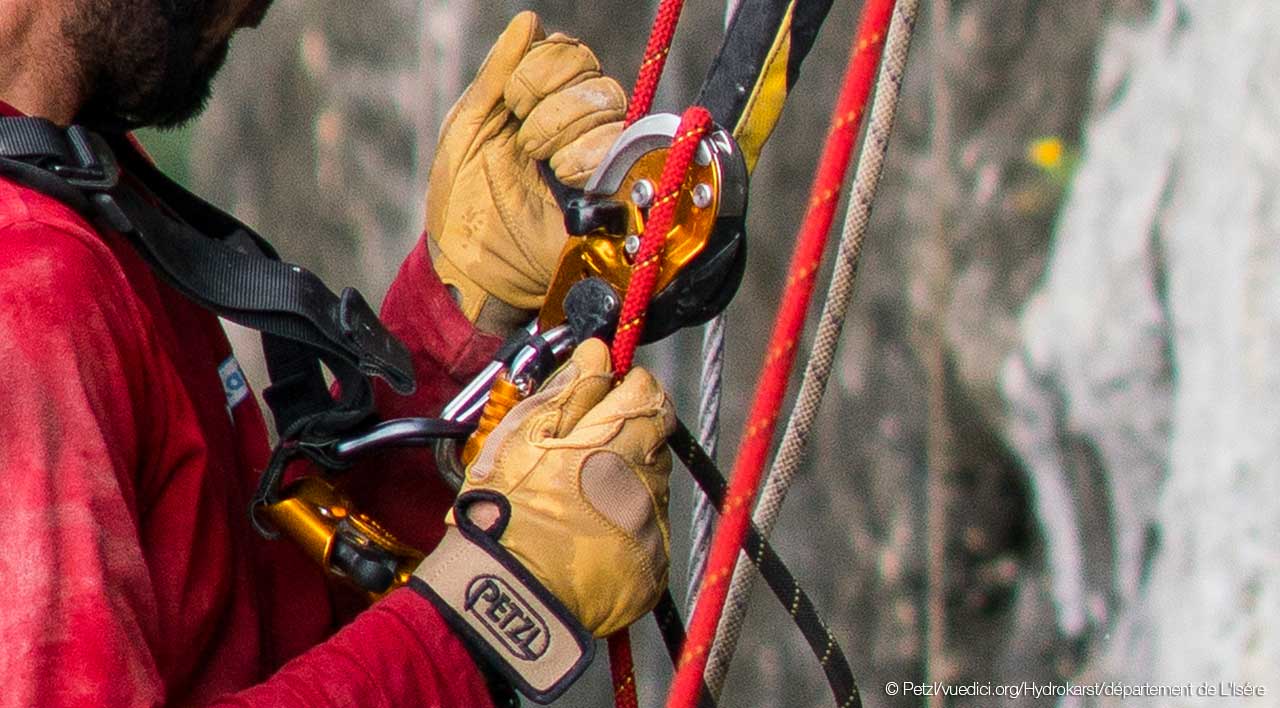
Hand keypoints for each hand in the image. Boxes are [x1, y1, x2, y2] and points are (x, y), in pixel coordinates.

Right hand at [411, 339, 673, 700]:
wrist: (503, 599)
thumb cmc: (504, 513)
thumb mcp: (523, 436)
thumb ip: (570, 390)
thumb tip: (597, 351)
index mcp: (616, 443)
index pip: (651, 395)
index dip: (631, 389)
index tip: (609, 396)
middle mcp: (646, 485)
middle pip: (653, 444)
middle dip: (626, 441)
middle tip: (580, 459)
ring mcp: (653, 531)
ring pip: (651, 490)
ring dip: (625, 486)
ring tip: (577, 505)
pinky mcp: (653, 572)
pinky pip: (648, 537)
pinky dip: (625, 532)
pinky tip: (587, 539)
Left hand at [425, 12, 626, 335]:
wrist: (471, 269)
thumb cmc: (463, 206)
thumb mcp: (468, 128)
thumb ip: (496, 74)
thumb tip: (529, 22)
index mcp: (543, 106)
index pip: (569, 55)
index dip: (542, 69)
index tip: (514, 102)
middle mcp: (577, 128)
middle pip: (593, 77)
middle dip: (552, 102)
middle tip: (525, 141)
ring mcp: (598, 160)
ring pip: (611, 107)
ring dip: (565, 129)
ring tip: (540, 163)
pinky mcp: (613, 192)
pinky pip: (622, 149)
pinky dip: (589, 155)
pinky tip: (564, 176)